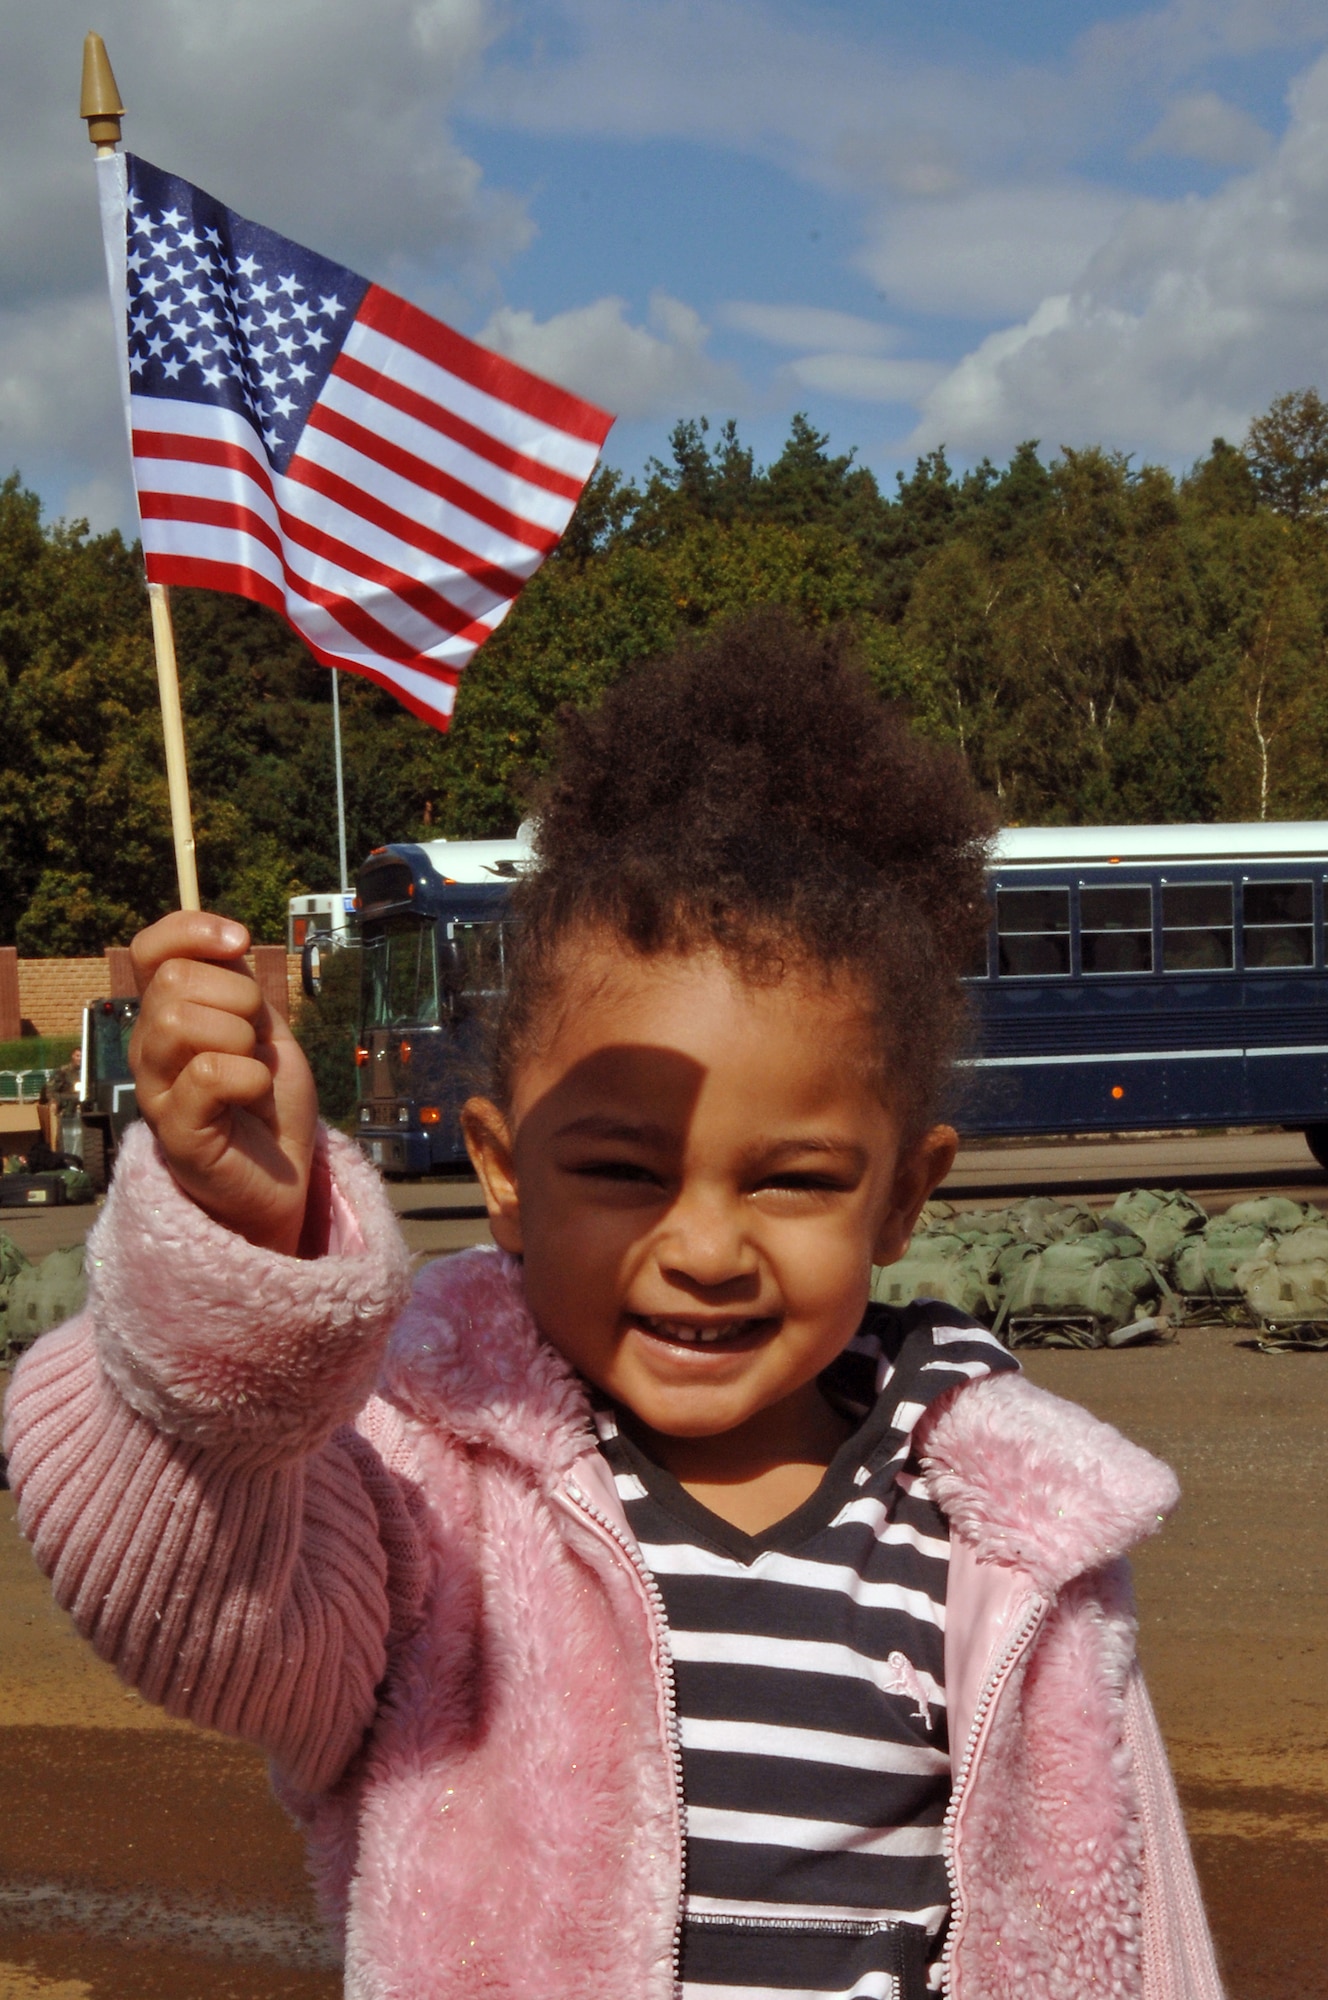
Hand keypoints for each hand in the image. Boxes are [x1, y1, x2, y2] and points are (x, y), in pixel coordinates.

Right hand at [129, 911, 319, 1255]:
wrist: (282, 1174)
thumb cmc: (266, 1098)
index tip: (239, 940)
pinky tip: (253, 1096)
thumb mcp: (261, 1026)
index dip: (192, 930)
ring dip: (239, 1038)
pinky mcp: (175, 1130)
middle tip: (256, 1039)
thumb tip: (226, 937)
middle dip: (238, 997)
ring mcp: (156, 1089)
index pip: (152, 949)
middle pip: (174, 981)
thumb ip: (238, 984)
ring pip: (179, 1022)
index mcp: (168, 1014)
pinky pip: (209, 1073)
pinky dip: (249, 1078)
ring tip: (252, 1069)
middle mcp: (149, 1047)